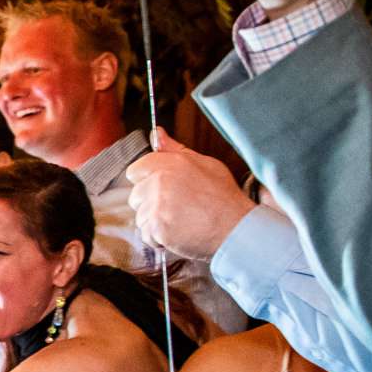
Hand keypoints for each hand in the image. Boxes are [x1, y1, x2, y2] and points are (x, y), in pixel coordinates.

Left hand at [127, 127, 253, 261]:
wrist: (236, 227)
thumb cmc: (223, 197)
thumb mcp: (205, 164)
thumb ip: (174, 149)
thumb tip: (157, 133)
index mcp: (170, 163)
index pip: (135, 170)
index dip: (147, 182)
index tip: (163, 190)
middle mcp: (159, 181)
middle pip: (136, 195)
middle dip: (151, 204)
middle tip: (178, 208)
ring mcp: (156, 205)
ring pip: (140, 217)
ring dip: (155, 223)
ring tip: (182, 221)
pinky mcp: (156, 227)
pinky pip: (146, 235)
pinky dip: (159, 239)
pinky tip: (179, 233)